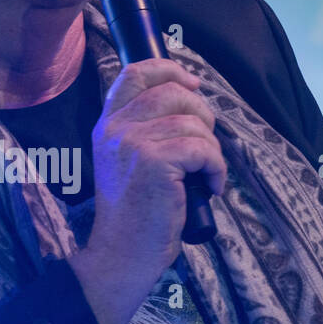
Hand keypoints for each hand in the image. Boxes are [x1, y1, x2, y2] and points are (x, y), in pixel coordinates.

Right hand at [68, 60, 225, 323]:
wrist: (120, 254)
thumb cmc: (133, 214)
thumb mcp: (126, 162)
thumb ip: (143, 130)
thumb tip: (191, 101)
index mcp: (106, 124)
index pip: (135, 73)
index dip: (169, 69)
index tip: (193, 84)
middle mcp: (115, 128)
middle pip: (174, 93)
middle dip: (202, 115)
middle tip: (204, 146)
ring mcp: (133, 143)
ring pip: (193, 123)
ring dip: (210, 149)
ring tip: (205, 174)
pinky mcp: (155, 163)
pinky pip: (203, 149)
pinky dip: (216, 168)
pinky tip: (210, 186)